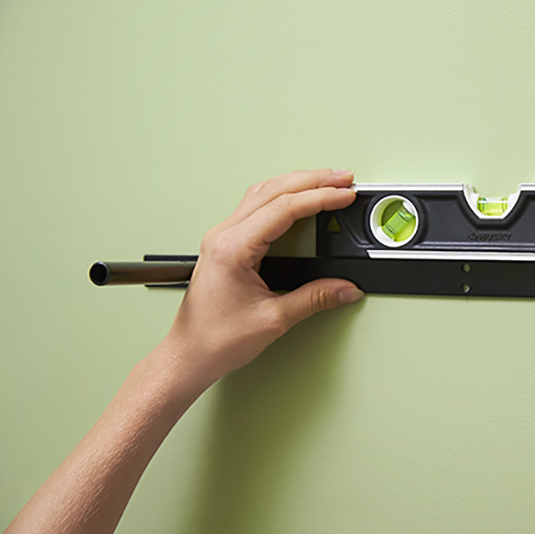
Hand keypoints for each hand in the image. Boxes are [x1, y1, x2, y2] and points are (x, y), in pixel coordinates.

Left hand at [159, 169, 363, 394]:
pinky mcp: (225, 244)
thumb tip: (345, 287)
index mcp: (234, 248)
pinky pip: (255, 206)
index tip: (344, 195)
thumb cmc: (216, 339)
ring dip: (296, 183)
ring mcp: (222, 237)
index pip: (284, 208)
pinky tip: (297, 198)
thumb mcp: (274, 319)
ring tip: (326, 182)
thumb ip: (315, 299)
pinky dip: (282, 196)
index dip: (320, 198)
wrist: (189, 354)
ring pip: (262, 193)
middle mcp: (224, 236)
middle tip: (343, 179)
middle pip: (273, 190)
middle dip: (313, 180)